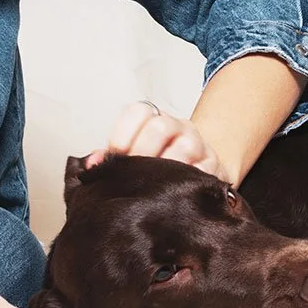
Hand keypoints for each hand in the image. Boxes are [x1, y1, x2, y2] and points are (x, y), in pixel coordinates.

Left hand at [85, 99, 225, 177]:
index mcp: (155, 118)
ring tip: (153, 188)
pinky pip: (204, 172)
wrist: (197, 171)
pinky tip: (175, 195)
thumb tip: (92, 166)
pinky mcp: (215, 165)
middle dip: (142, 154)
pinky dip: (188, 184)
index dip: (122, 135)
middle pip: (159, 127)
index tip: (115, 156)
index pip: (138, 112)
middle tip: (133, 176)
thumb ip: (112, 158)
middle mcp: (179, 126)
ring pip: (185, 147)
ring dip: (166, 170)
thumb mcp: (134, 154)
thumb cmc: (158, 165)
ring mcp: (200, 144)